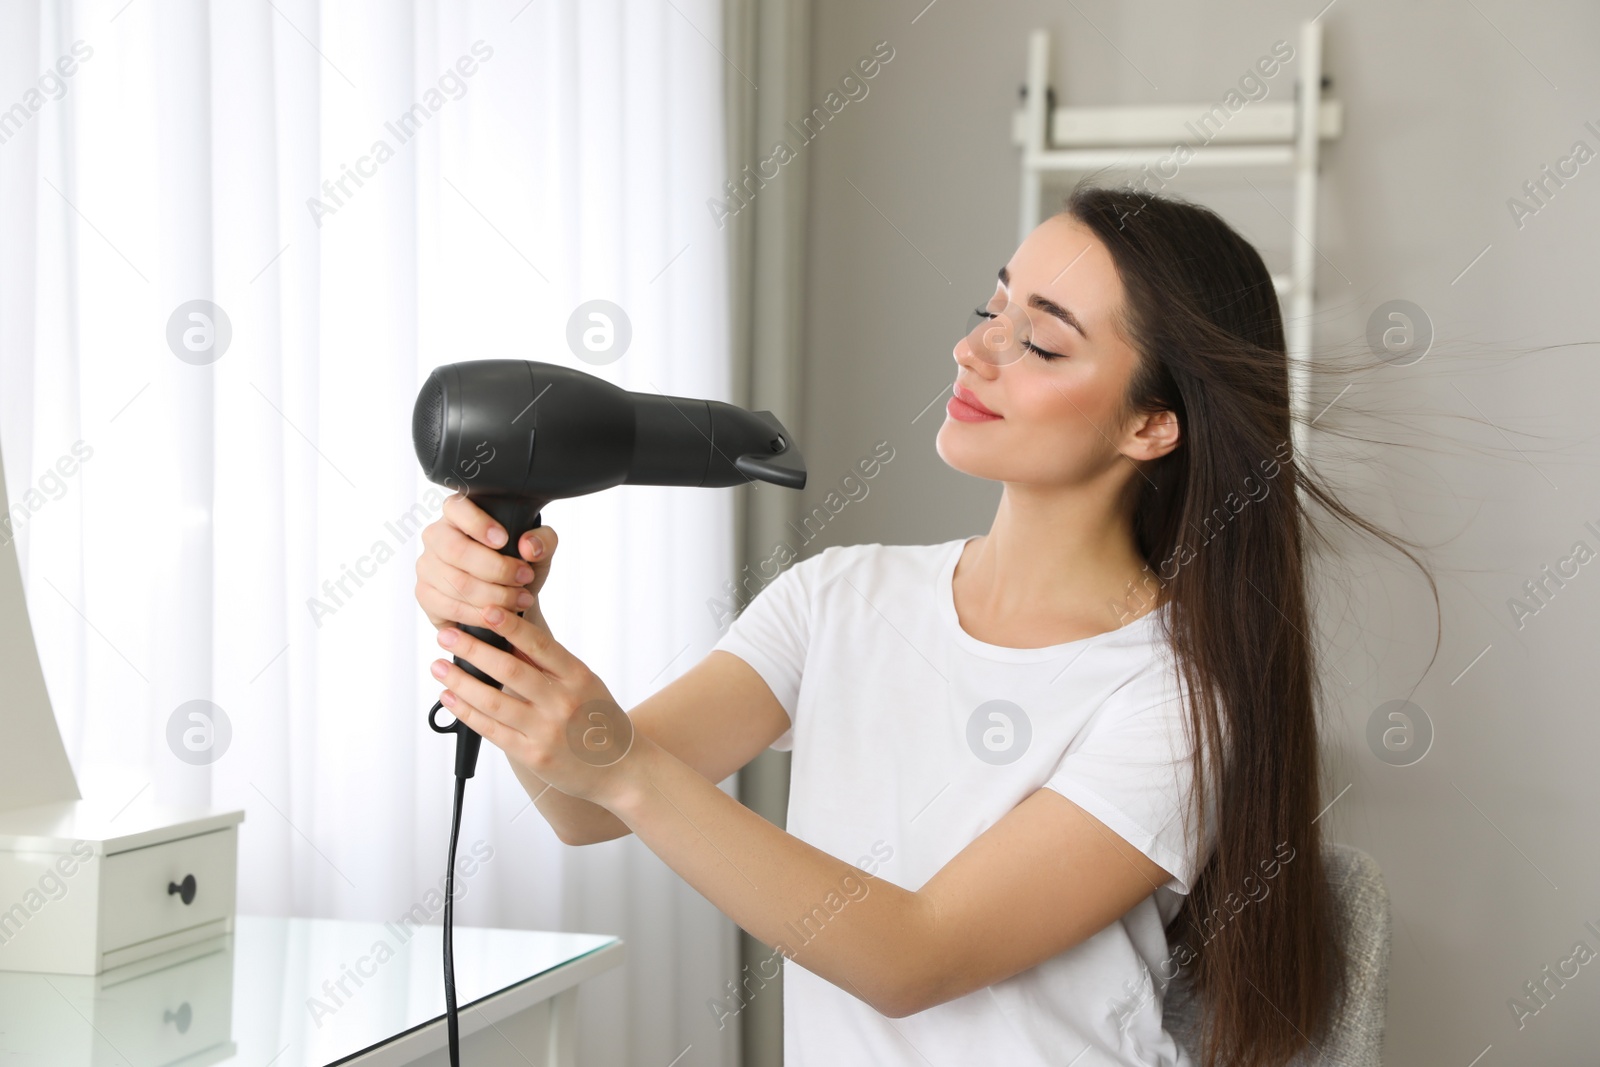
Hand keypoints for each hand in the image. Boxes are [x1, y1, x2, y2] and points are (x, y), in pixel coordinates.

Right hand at [416, 492, 558, 636]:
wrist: (507, 603)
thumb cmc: (517, 568)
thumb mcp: (539, 552)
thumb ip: (543, 541)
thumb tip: (529, 546)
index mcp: (459, 514)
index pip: (456, 507)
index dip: (478, 523)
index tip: (504, 540)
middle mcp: (436, 536)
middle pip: (456, 550)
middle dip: (497, 568)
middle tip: (524, 577)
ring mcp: (427, 566)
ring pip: (456, 582)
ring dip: (494, 595)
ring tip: (521, 599)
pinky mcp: (425, 594)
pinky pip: (450, 606)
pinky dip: (479, 614)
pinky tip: (498, 616)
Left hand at [430, 603, 643, 807]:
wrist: (621, 768)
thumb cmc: (599, 720)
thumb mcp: (585, 683)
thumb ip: (550, 664)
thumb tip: (511, 637)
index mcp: (578, 676)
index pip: (539, 644)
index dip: (510, 626)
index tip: (485, 610)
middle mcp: (563, 701)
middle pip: (509, 669)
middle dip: (472, 649)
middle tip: (446, 634)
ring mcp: (547, 730)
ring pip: (493, 700)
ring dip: (460, 681)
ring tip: (439, 667)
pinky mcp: (532, 755)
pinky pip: (491, 730)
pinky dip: (466, 712)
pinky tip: (450, 698)